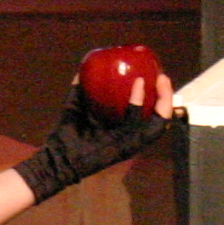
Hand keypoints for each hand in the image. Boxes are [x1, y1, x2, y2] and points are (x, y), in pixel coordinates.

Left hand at [13, 66, 177, 204]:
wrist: (57, 156)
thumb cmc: (66, 134)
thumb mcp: (76, 106)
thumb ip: (81, 90)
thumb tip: (83, 69)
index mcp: (125, 130)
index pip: (151, 114)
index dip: (159, 97)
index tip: (156, 76)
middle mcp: (132, 138)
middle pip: (160, 118)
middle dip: (167, 97)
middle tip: (162, 77)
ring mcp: (131, 144)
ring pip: (159, 122)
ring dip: (163, 100)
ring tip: (160, 81)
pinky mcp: (125, 147)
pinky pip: (138, 125)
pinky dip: (140, 104)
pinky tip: (138, 87)